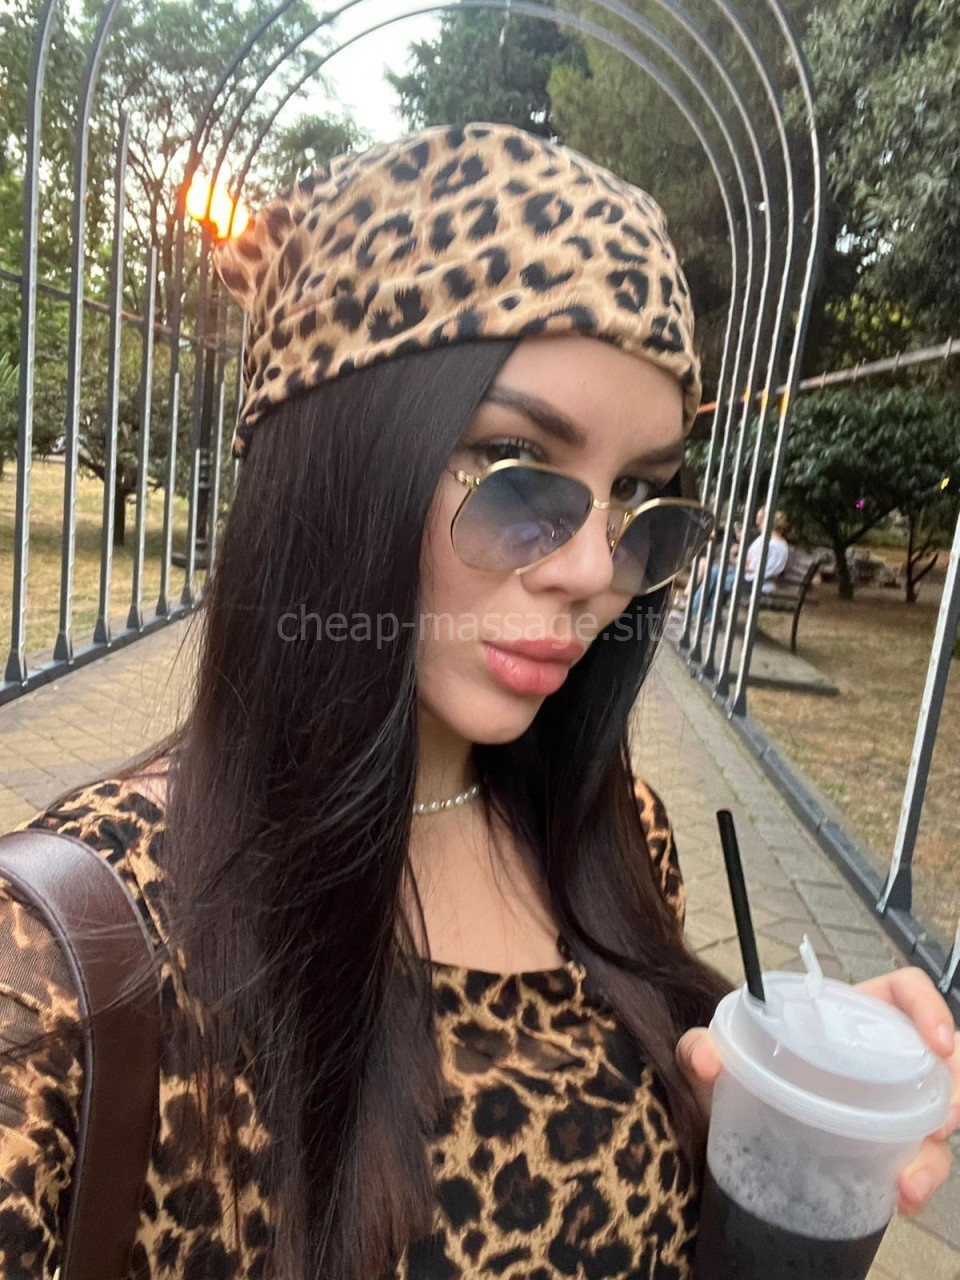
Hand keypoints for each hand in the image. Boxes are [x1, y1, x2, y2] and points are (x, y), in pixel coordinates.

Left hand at [676, 967, 959, 1215]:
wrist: (733, 1129)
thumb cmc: (741, 1073)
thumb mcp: (724, 1056)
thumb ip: (704, 1047)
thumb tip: (703, 1056)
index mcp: (849, 1017)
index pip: (904, 994)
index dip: (929, 1008)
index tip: (938, 1042)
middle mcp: (877, 1059)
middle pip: (939, 1063)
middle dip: (953, 1093)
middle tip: (937, 1123)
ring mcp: (887, 1105)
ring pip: (937, 1121)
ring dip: (934, 1154)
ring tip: (910, 1181)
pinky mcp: (885, 1149)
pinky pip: (917, 1164)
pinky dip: (917, 1184)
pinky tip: (901, 1199)